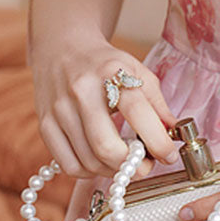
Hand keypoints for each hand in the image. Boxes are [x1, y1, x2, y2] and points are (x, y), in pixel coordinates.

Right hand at [32, 31, 177, 176]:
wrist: (63, 48)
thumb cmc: (106, 64)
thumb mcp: (137, 72)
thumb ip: (158, 105)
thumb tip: (174, 137)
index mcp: (110, 73)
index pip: (137, 113)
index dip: (157, 141)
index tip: (169, 156)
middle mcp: (81, 91)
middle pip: (106, 147)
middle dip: (132, 166)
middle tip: (145, 166)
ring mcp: (59, 109)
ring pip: (88, 161)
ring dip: (114, 171)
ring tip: (126, 162)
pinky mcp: (45, 124)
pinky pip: (68, 165)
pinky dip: (89, 172)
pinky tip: (100, 162)